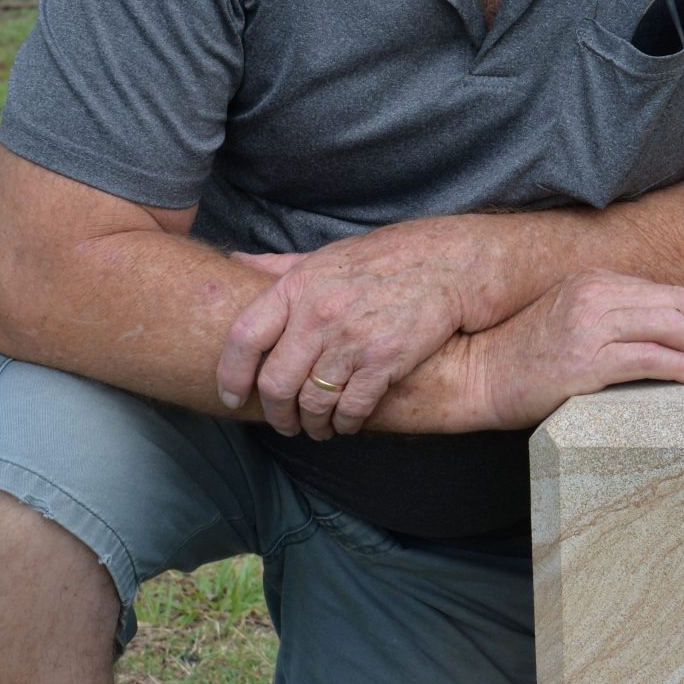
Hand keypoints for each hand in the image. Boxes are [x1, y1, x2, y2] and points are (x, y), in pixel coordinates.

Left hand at [215, 226, 478, 438]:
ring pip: (312, 402)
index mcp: (298, 285)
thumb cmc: (389, 257)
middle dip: (276, 413)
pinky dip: (346, 424)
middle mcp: (319, 313)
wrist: (452, 263)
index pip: (244, 338)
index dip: (231, 374)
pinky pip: (352, 408)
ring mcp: (351, 338)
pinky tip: (347, 423)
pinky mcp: (384, 360)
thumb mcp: (330, 255)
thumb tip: (236, 260)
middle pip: (275, 382)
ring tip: (317, 428)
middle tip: (283, 423)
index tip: (232, 396)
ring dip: (311, 424)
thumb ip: (282, 265)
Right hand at [386, 270, 683, 433]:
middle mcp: (593, 295)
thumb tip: (657, 334)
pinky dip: (683, 367)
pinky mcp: (586, 360)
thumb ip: (606, 316)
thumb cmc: (521, 357)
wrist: (474, 375)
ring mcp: (589, 326)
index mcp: (592, 282)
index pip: (663, 291)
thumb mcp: (567, 320)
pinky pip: (650, 359)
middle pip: (674, 304)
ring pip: (669, 328)